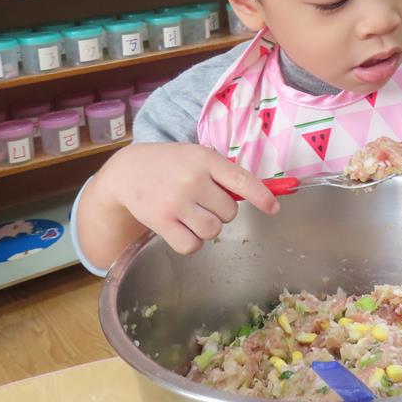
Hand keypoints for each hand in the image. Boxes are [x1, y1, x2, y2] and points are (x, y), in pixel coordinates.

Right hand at [94, 142, 278, 255]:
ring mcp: (176, 202)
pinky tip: (182, 229)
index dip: (262, 196)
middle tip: (204, 203)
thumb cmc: (170, 164)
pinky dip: (192, 242)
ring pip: (213, 230)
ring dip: (208, 228)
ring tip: (192, 215)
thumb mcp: (196, 156)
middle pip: (229, 212)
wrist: (127, 172)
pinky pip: (192, 245)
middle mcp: (192, 180)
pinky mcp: (161, 222)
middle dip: (222, 211)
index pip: (242, 180)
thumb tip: (260, 195)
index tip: (273, 208)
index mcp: (205, 159)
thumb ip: (223, 173)